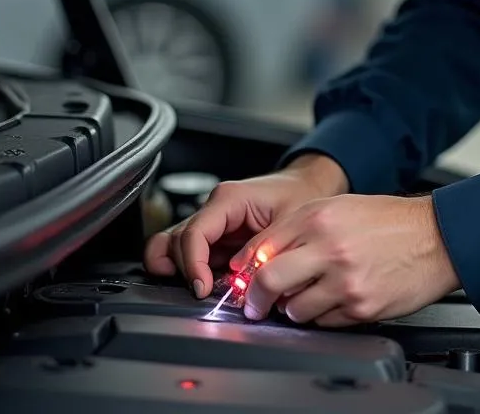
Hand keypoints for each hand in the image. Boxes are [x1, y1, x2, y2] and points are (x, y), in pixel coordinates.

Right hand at [143, 154, 348, 298]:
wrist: (307, 187)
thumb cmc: (300, 196)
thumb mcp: (290, 223)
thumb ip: (266, 252)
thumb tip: (245, 284)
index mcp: (229, 199)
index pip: (194, 232)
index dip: (192, 264)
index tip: (202, 289)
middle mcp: (214, 209)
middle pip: (176, 241)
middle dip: (185, 271)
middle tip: (203, 293)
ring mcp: (211, 223)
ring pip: (172, 247)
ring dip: (180, 271)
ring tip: (202, 289)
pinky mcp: (215, 238)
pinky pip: (189, 255)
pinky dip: (192, 272)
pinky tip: (209, 285)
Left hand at [233, 194, 460, 327]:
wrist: (435, 237)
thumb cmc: (389, 222)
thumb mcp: (339, 208)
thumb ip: (298, 227)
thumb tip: (260, 256)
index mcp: (319, 218)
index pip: (262, 247)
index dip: (245, 267)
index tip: (242, 277)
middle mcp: (329, 248)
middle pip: (268, 281)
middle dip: (255, 297)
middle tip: (255, 303)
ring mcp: (345, 281)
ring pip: (294, 309)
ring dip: (293, 308)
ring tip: (309, 295)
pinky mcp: (361, 307)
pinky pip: (324, 322)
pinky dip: (323, 315)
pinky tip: (337, 299)